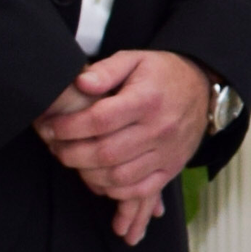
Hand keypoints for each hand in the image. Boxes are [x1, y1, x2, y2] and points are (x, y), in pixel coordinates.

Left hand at [35, 49, 211, 240]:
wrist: (201, 88)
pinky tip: (99, 181)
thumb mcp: (134, 59)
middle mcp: (159, 129)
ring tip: (73, 162)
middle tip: (55, 148)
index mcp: (147, 100)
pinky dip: (116, 192)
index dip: (68, 127)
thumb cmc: (161, 73)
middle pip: (106, 152)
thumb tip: (81, 83)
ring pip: (120, 176)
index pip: (100, 120)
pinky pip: (141, 190)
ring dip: (88, 175)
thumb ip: (106, 70)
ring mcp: (167, 152)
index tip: (50, 128)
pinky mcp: (171, 168)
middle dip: (71, 154)